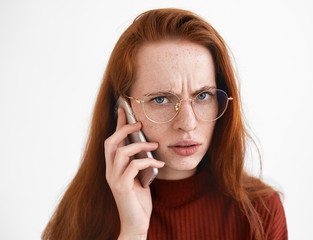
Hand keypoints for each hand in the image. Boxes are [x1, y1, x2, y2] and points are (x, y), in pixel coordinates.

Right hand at [104, 108, 164, 237]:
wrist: (136, 223)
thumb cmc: (138, 200)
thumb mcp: (139, 177)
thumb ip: (138, 163)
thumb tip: (147, 146)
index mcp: (113, 167)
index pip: (112, 141)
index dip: (117, 125)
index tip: (124, 110)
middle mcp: (110, 171)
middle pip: (110, 142)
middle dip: (124, 129)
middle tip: (139, 124)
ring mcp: (114, 179)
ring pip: (121, 152)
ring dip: (140, 145)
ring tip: (155, 145)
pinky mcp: (122, 187)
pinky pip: (134, 166)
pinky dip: (148, 161)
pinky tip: (159, 163)